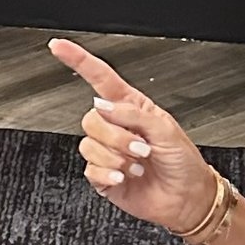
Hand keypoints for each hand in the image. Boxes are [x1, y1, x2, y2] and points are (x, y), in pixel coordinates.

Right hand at [49, 40, 214, 231]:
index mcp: (131, 107)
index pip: (100, 78)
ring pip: (88, 145)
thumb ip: (133, 113)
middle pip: (91, 118)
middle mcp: (116, 127)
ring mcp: (108, 151)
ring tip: (136, 165)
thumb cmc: (182, 162)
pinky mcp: (103, 175)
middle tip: (140, 148)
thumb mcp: (167, 130)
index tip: (58, 46)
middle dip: (115, 136)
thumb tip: (103, 105)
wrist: (186, 198)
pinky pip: (90, 169)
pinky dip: (108, 174)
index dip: (78, 60)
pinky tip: (123, 177)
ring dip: (115, 157)